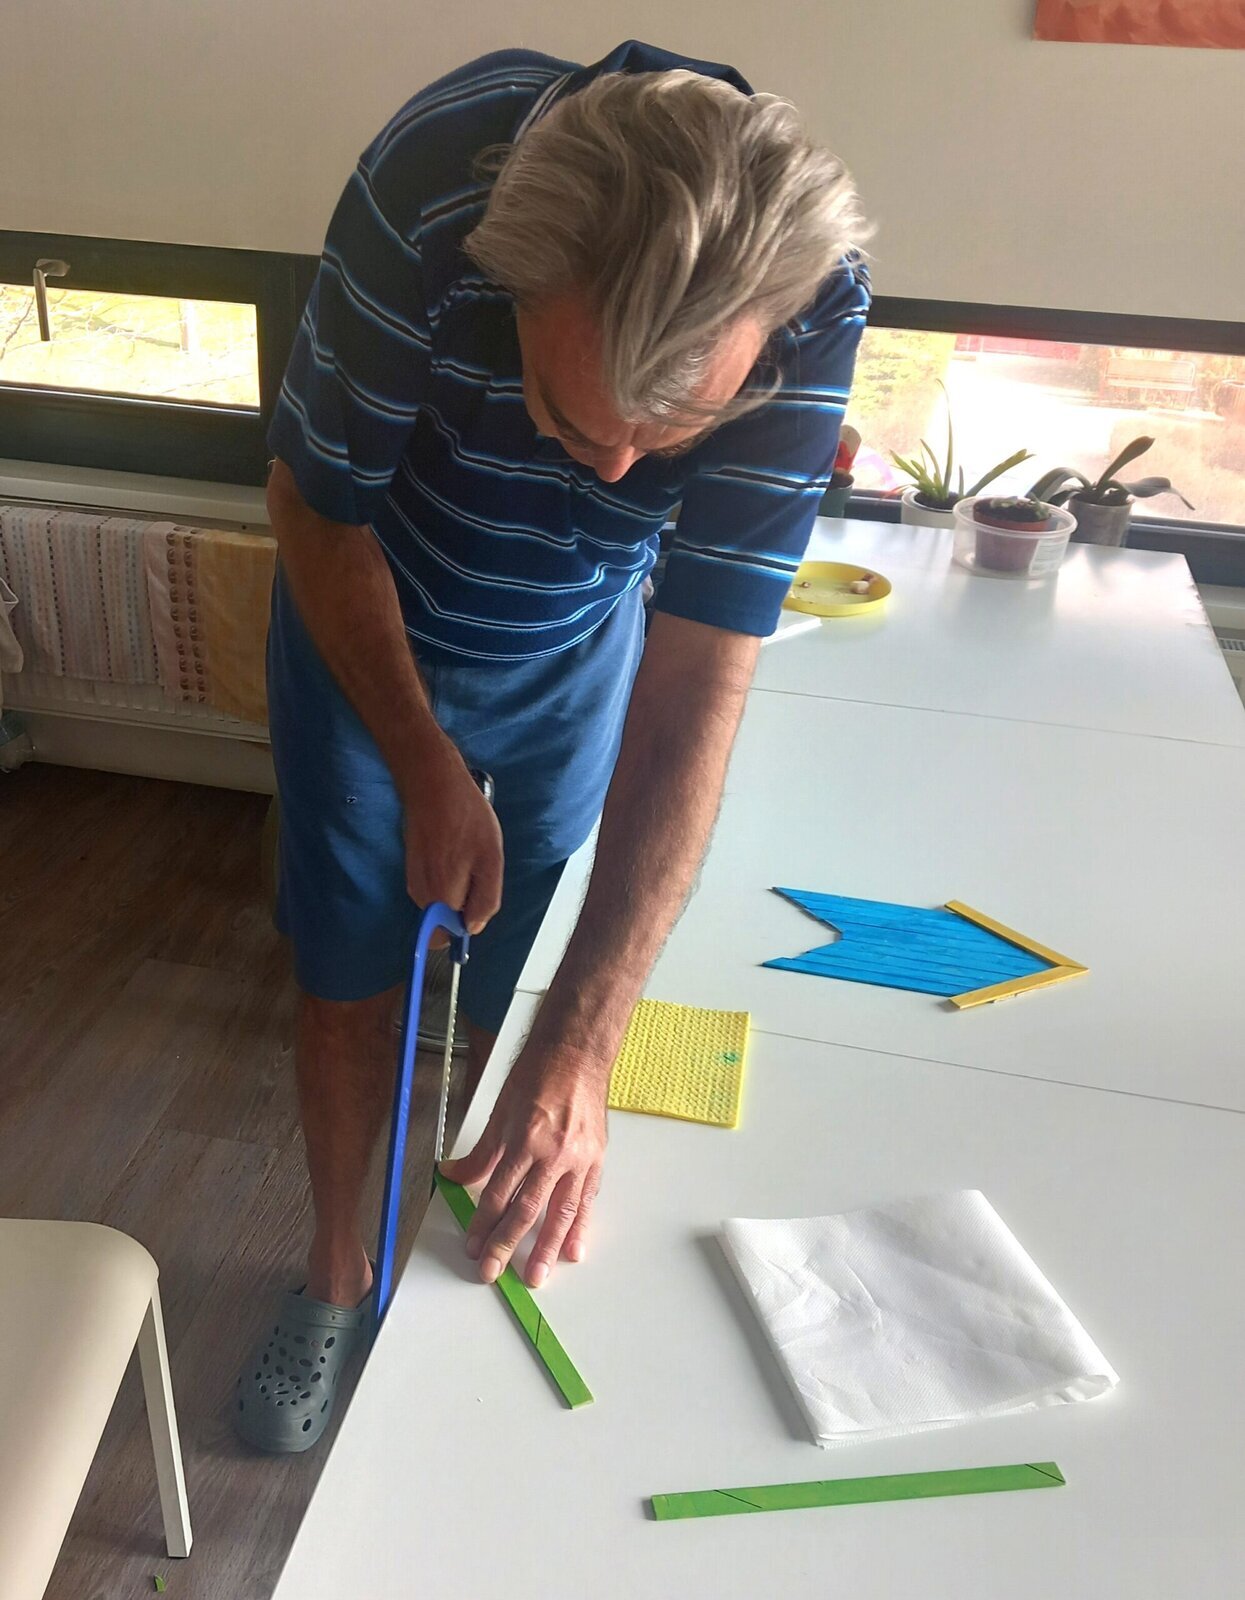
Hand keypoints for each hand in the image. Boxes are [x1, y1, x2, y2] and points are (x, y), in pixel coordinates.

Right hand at [401, 744, 502, 932]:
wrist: (432, 783)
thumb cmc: (466, 819)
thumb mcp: (490, 860)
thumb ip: (485, 900)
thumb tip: (473, 927)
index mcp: (440, 898)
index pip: (445, 937)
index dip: (464, 926)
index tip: (475, 899)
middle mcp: (420, 894)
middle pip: (442, 918)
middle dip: (462, 902)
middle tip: (475, 869)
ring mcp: (413, 879)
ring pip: (438, 899)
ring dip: (455, 884)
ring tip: (465, 853)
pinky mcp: (411, 864)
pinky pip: (432, 882)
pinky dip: (445, 871)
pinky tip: (453, 846)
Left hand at [439, 1049, 607, 1287]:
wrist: (577, 1055)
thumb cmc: (539, 1074)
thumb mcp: (501, 1111)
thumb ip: (481, 1152)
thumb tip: (454, 1175)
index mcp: (524, 1140)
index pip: (498, 1193)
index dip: (483, 1223)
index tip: (473, 1245)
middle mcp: (552, 1153)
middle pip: (525, 1210)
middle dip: (506, 1245)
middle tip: (492, 1271)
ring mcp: (577, 1159)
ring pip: (559, 1213)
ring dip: (545, 1248)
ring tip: (535, 1275)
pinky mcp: (595, 1160)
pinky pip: (586, 1201)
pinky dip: (580, 1228)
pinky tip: (574, 1250)